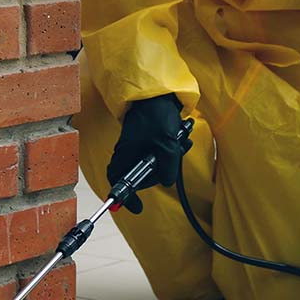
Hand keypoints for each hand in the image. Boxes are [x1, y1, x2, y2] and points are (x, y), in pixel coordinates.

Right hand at [106, 94, 191, 212]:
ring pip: (155, 163)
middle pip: (143, 175)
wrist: (159, 92)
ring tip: (181, 143)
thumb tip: (167, 181)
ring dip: (171, 157)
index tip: (138, 207)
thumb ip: (168, 166)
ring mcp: (139, 145)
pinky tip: (181, 139)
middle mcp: (130, 152)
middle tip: (173, 160)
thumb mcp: (166, 144)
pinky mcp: (149, 139)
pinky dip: (172, 149)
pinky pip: (160, 151)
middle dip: (161, 170)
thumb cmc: (157, 115)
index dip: (125, 197)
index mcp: (126, 154)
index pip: (118, 180)